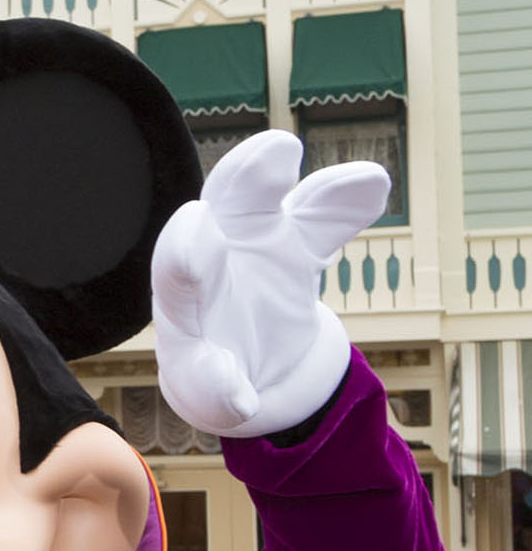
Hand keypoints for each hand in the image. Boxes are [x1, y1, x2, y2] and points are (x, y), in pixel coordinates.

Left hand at [152, 130, 382, 438]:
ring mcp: (257, 243)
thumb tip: (237, 398)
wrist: (247, 368)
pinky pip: (323, 220)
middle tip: (275, 152)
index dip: (187, 246)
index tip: (199, 219)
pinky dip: (346, 201)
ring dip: (289, 176)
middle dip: (243, 178)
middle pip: (224, 208)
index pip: (176, 267)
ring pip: (272, 201)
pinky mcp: (298, 246)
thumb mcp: (212, 394)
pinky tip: (374, 183)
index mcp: (185, 298)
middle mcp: (216, 255)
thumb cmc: (215, 377)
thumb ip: (219, 391)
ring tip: (312, 155)